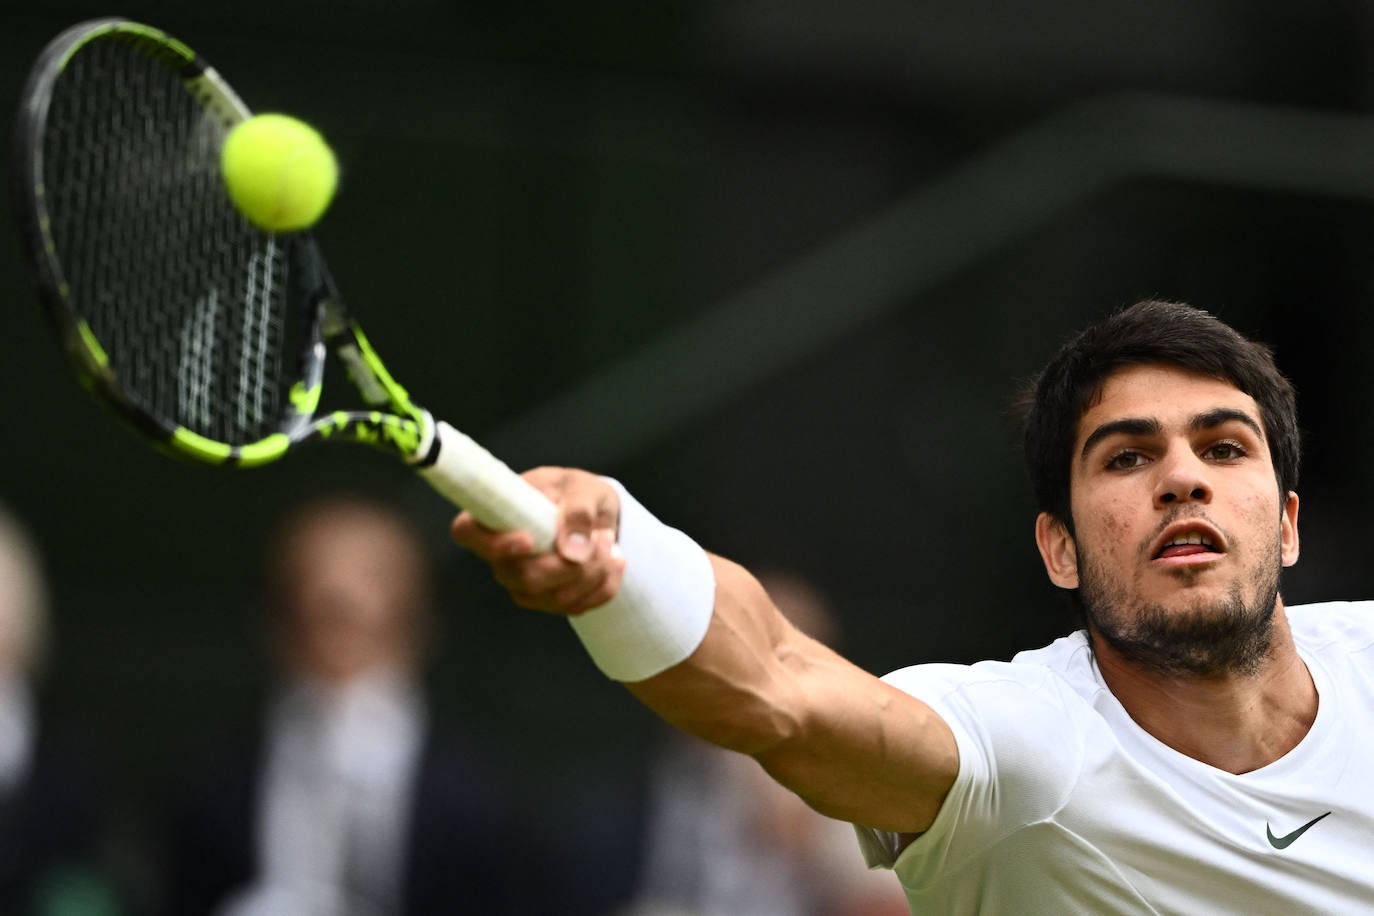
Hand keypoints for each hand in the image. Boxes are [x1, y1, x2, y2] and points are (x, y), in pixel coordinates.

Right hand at [449, 467, 625, 615]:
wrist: (597, 514)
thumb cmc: (579, 493)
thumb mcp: (585, 488)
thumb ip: (578, 510)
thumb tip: (572, 552)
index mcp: (496, 514)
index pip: (466, 532)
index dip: (492, 543)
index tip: (529, 540)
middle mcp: (500, 554)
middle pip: (523, 577)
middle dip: (571, 565)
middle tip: (602, 537)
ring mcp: (521, 581)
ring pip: (554, 598)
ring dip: (594, 574)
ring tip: (609, 542)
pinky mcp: (546, 600)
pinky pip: (575, 607)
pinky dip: (604, 586)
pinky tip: (614, 561)